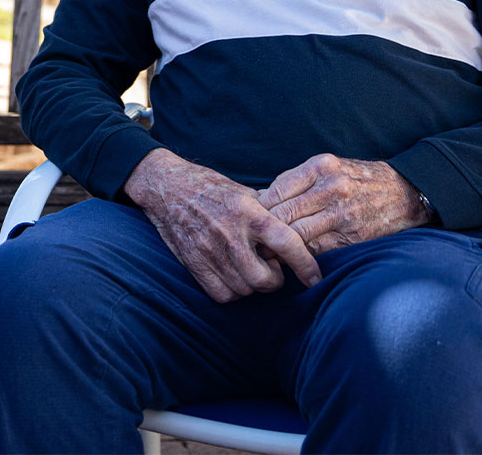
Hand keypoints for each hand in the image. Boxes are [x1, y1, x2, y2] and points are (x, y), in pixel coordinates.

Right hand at [123, 148, 321, 303]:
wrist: (166, 187)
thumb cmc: (210, 188)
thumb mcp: (244, 192)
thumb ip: (269, 213)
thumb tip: (299, 229)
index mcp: (248, 212)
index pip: (286, 243)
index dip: (305, 264)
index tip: (315, 278)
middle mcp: (230, 233)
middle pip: (264, 279)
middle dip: (274, 280)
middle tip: (270, 267)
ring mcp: (209, 250)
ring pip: (244, 289)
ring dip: (252, 285)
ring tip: (249, 268)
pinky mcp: (193, 263)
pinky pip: (222, 294)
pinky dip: (232, 292)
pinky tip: (232, 276)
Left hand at [258, 154, 430, 253]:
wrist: (404, 192)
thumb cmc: (356, 179)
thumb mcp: (327, 168)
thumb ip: (295, 181)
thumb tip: (259, 200)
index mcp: (320, 167)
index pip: (276, 191)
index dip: (259, 210)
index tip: (250, 220)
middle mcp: (332, 187)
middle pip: (283, 214)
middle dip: (265, 230)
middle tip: (252, 240)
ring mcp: (344, 213)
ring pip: (297, 234)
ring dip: (280, 246)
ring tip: (267, 252)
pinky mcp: (353, 235)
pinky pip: (317, 249)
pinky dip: (302, 254)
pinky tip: (292, 256)